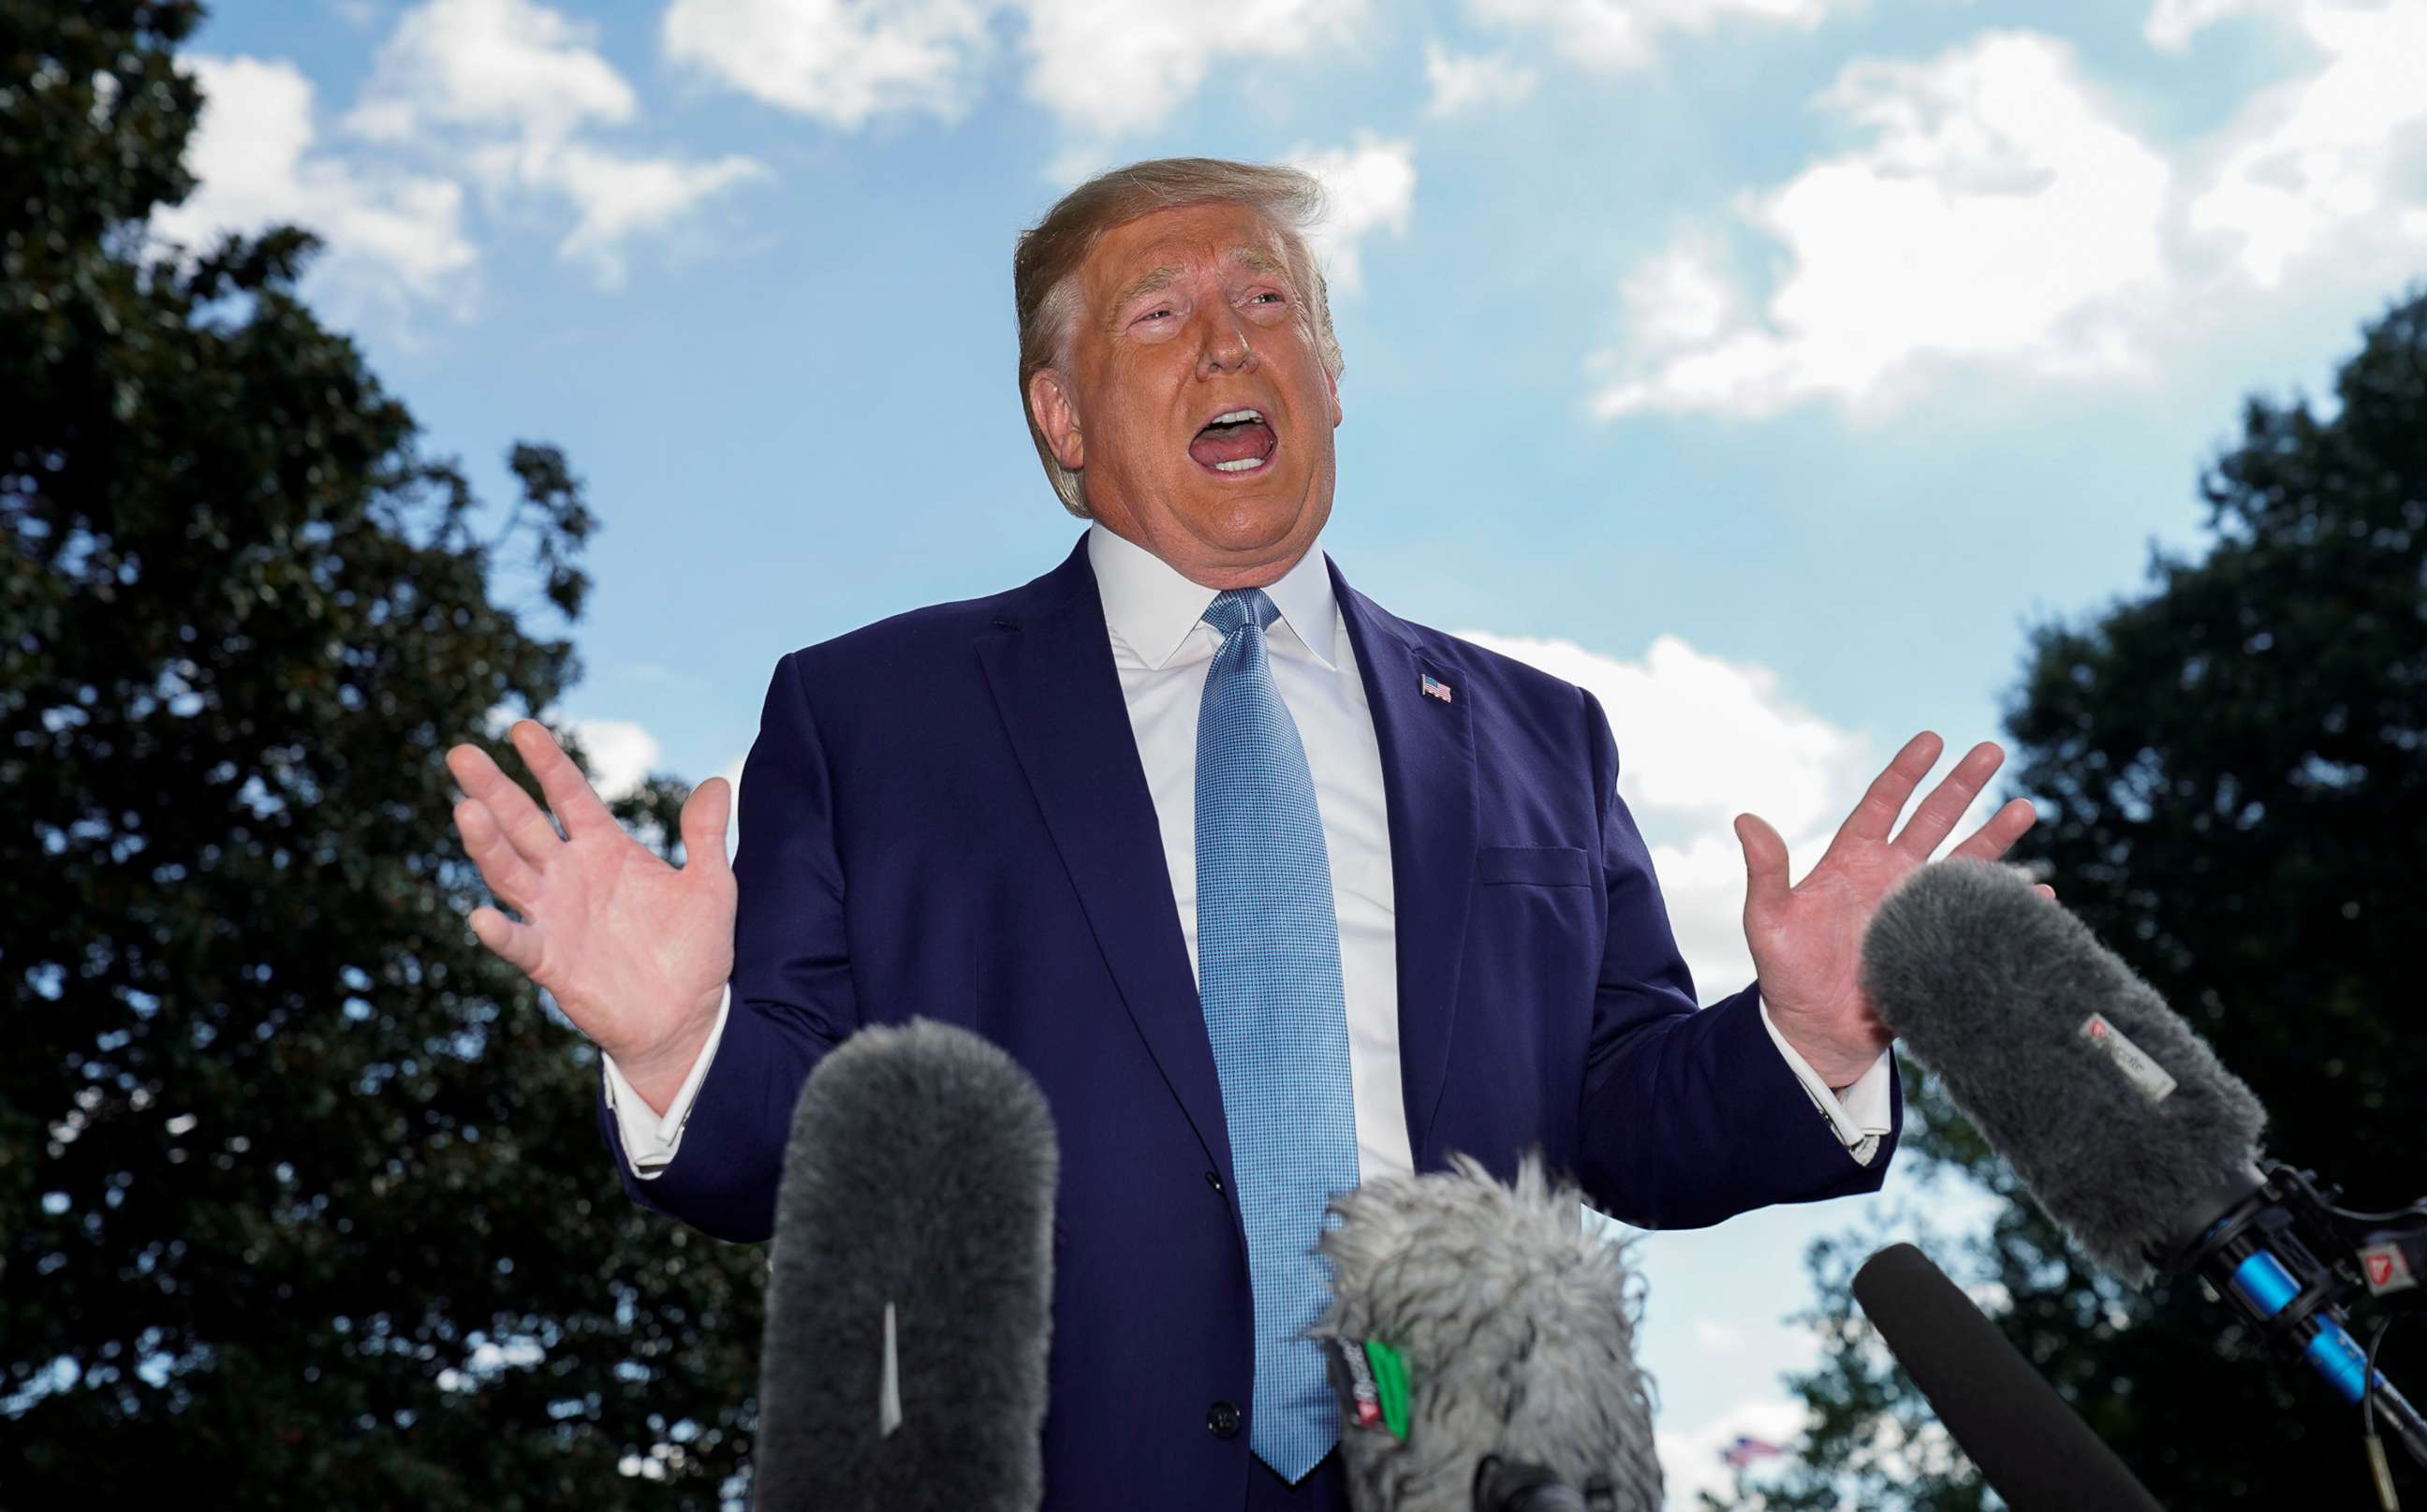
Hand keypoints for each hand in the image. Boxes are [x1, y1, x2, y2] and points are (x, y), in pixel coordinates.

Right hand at [446, 720, 735, 1110]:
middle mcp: (571, 875)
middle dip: (494, 790)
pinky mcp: (552, 962)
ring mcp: (556, 916)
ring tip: (465, 810)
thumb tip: (719, 781)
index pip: (569, 796)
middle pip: (524, 824)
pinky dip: (502, 932)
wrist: (688, 1017)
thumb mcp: (710, 886)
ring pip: (510, 873)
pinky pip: (520, 943)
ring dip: (487, 844)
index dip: (547, 763)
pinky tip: (482, 917)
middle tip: (462, 754)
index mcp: (606, 850)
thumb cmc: (695, 950)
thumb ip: (705, 836)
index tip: (520, 728)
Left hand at [1735, 732, 2049, 1086]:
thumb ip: (1764, 873)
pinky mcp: (1939, 943)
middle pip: (1933, 820)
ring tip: (2026, 808)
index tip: (1932, 739)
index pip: (1882, 805)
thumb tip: (1744, 818)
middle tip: (1993, 749)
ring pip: (1965, 862)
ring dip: (1995, 837)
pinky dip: (2008, 905)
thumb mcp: (1768, 922)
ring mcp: (1919, 909)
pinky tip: (2037, 893)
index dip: (1905, 773)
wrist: (1816, 1031)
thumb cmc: (1787, 975)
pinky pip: (1980, 918)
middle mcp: (1891, 877)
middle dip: (1962, 786)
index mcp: (1852, 862)